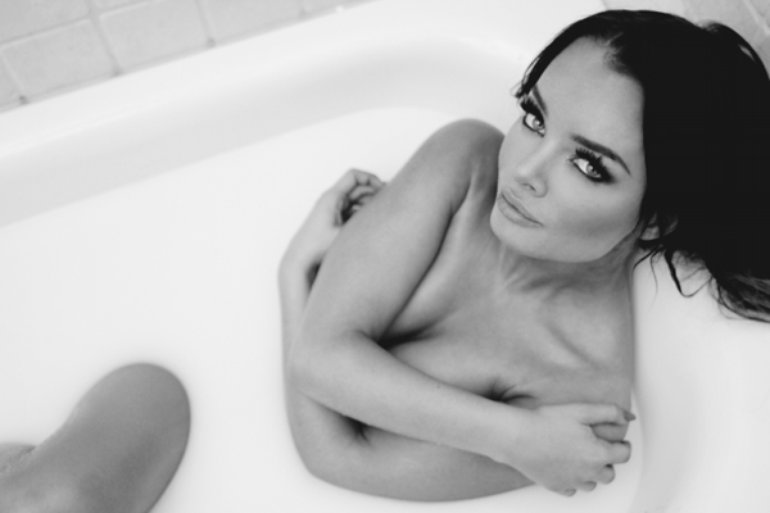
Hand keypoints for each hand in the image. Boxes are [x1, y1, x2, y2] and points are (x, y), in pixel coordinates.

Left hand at [282, 168, 383, 277]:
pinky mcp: (334, 217)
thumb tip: (383, 213)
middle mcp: (332, 199)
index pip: (354, 176)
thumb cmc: (317, 247)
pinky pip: (352, 209)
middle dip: (373, 193)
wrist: (301, 258)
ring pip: (356, 199)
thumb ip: (364, 220)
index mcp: (332, 197)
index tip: (383, 189)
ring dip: (368, 205)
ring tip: (378, 218)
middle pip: (357, 187)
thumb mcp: (345, 233)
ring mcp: (333, 208)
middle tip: (387, 205)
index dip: (371, 178)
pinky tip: (368, 225)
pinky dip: (361, 213)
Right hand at [501, 403, 633, 496]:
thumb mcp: (581, 410)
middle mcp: (588, 472)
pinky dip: (573, 480)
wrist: (517, 436)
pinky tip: (567, 466)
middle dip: (608, 461)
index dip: (624, 445)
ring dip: (592, 472)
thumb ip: (609, 412)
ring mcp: (572, 481)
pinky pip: (572, 489)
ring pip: (592, 484)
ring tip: (582, 457)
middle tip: (599, 448)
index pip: (624, 455)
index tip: (619, 441)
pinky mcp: (556, 486)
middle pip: (610, 474)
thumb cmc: (546, 422)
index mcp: (598, 454)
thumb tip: (628, 417)